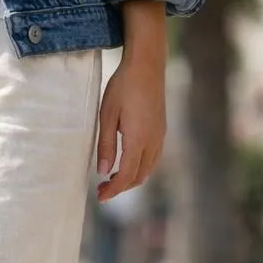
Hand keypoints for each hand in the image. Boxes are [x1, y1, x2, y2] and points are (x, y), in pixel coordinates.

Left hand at [95, 1, 167, 201]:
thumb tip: (104, 171)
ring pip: (148, 169)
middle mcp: (153, 141)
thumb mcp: (106, 115)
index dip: (113, 190)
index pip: (126, 175)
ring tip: (112, 179)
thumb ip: (106, 145)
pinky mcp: (162, 130)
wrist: (147, 65)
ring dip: (131, 179)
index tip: (100, 197)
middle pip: (139, 176)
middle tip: (101, 190)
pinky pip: (153, 158)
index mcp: (138, 139)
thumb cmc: (123, 86)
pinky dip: (140, 168)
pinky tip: (127, 163)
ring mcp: (160, 136)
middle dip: (120, 187)